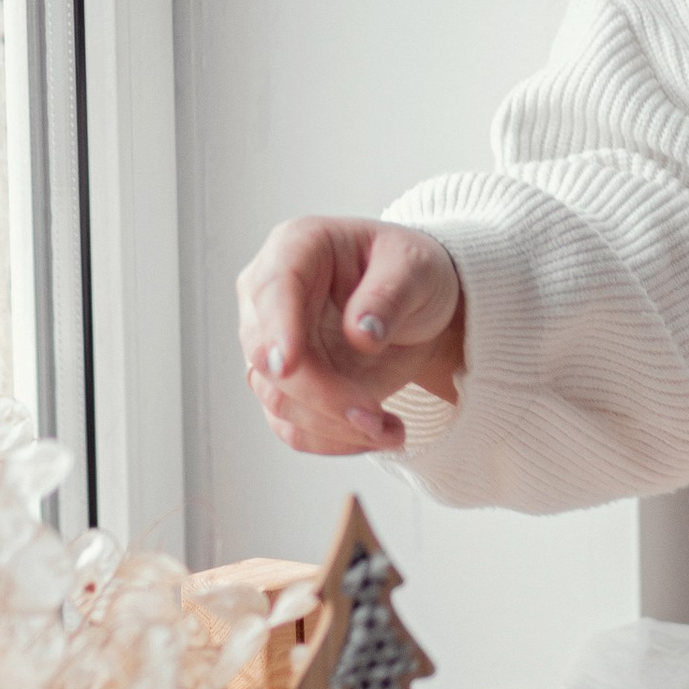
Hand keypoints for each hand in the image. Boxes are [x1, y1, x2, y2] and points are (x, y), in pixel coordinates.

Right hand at [238, 217, 464, 457]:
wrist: (420, 307)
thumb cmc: (412, 272)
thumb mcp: (416, 268)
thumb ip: (389, 294)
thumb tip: (360, 334)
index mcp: (296, 248)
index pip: (273, 289)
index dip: (278, 329)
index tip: (290, 366)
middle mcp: (269, 298)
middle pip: (269, 357)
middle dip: (321, 395)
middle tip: (376, 416)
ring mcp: (273, 345)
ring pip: (278, 400)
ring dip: (334, 426)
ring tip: (390, 428)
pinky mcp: (287, 387)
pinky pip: (293, 427)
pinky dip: (335, 441)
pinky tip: (380, 434)